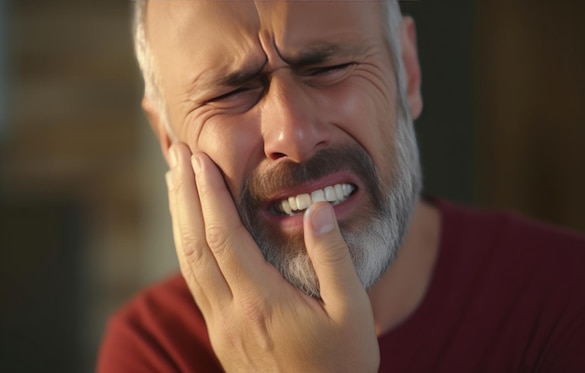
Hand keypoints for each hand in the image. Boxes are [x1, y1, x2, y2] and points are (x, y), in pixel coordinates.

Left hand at [165, 143, 379, 372]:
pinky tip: (189, 231)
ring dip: (180, 219)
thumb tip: (318, 209)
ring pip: (189, 263)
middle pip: (196, 245)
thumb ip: (334, 259)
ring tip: (175, 182)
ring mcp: (222, 326)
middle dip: (185, 196)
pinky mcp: (222, 335)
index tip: (200, 159)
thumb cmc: (341, 366)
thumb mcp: (353, 313)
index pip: (224, 237)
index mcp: (263, 302)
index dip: (209, 195)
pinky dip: (187, 246)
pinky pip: (195, 281)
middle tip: (177, 155)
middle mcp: (232, 313)